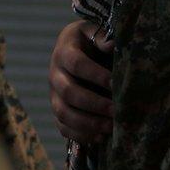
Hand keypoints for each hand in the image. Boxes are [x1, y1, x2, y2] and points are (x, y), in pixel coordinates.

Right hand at [49, 20, 114, 143]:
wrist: (78, 48)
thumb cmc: (92, 40)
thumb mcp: (95, 31)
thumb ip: (102, 36)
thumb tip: (111, 45)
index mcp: (64, 51)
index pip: (77, 64)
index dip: (95, 75)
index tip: (115, 83)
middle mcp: (55, 74)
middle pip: (68, 92)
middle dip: (93, 104)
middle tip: (116, 110)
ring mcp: (54, 94)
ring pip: (63, 113)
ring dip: (87, 123)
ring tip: (110, 128)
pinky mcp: (58, 109)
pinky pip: (63, 126)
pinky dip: (80, 135)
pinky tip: (100, 138)